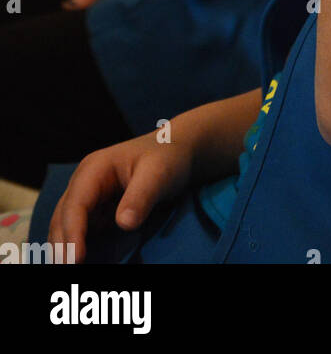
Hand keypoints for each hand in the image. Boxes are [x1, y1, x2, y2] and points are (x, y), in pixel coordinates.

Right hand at [48, 131, 194, 262]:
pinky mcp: (97, 211)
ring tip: (71, 269)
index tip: (76, 259)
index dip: (73, 233)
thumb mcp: (158, 174)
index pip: (75, 204)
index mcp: (94, 169)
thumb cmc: (166, 157)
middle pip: (63, 218)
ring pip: (66, 227)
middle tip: (69, 271)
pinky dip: (77, 248)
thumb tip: (124, 223)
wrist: (176, 150)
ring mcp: (89, 198)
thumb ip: (141, 197)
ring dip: (65, 249)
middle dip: (63, 246)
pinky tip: (81, 262)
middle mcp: (84, 183)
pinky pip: (81, 232)